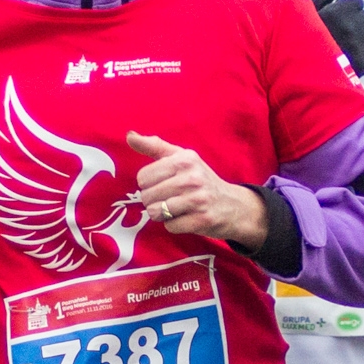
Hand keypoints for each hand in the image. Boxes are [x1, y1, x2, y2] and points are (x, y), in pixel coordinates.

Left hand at [127, 132, 266, 247]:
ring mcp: (198, 199)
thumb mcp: (181, 157)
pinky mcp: (202, 219)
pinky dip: (175, 225)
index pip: (142, 177)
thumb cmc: (200, 179)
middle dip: (154, 201)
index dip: (149, 184)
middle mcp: (191, 177)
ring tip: (178, 208)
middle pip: (147, 196)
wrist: (234, 205)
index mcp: (184, 159)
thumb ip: (154, 146)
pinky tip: (187, 217)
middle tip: (172, 198)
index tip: (164, 183)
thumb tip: (129, 136)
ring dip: (163, 214)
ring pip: (155, 212)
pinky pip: (170, 226)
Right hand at [310, 0, 363, 77]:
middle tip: (343, 36)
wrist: (305, 75)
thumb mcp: (309, 14)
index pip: (357, 2)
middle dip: (358, 24)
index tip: (338, 21)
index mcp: (339, 10)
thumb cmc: (303, 41)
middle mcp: (354, 24)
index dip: (348, 11)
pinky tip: (353, 59)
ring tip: (348, 48)